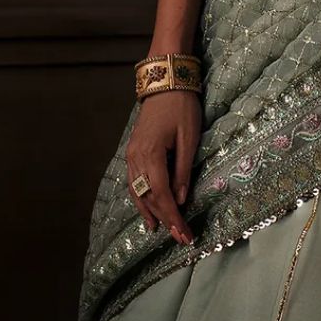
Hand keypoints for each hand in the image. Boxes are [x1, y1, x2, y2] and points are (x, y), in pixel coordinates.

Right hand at [125, 90, 201, 245]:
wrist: (164, 82)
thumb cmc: (182, 107)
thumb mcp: (189, 138)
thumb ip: (183, 170)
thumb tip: (182, 199)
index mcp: (151, 154)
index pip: (162, 195)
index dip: (173, 217)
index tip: (184, 235)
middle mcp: (136, 158)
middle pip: (149, 198)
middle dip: (165, 220)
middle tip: (180, 238)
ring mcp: (131, 155)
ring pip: (138, 192)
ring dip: (150, 213)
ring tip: (161, 231)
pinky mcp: (132, 152)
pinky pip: (134, 182)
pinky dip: (141, 199)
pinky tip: (148, 210)